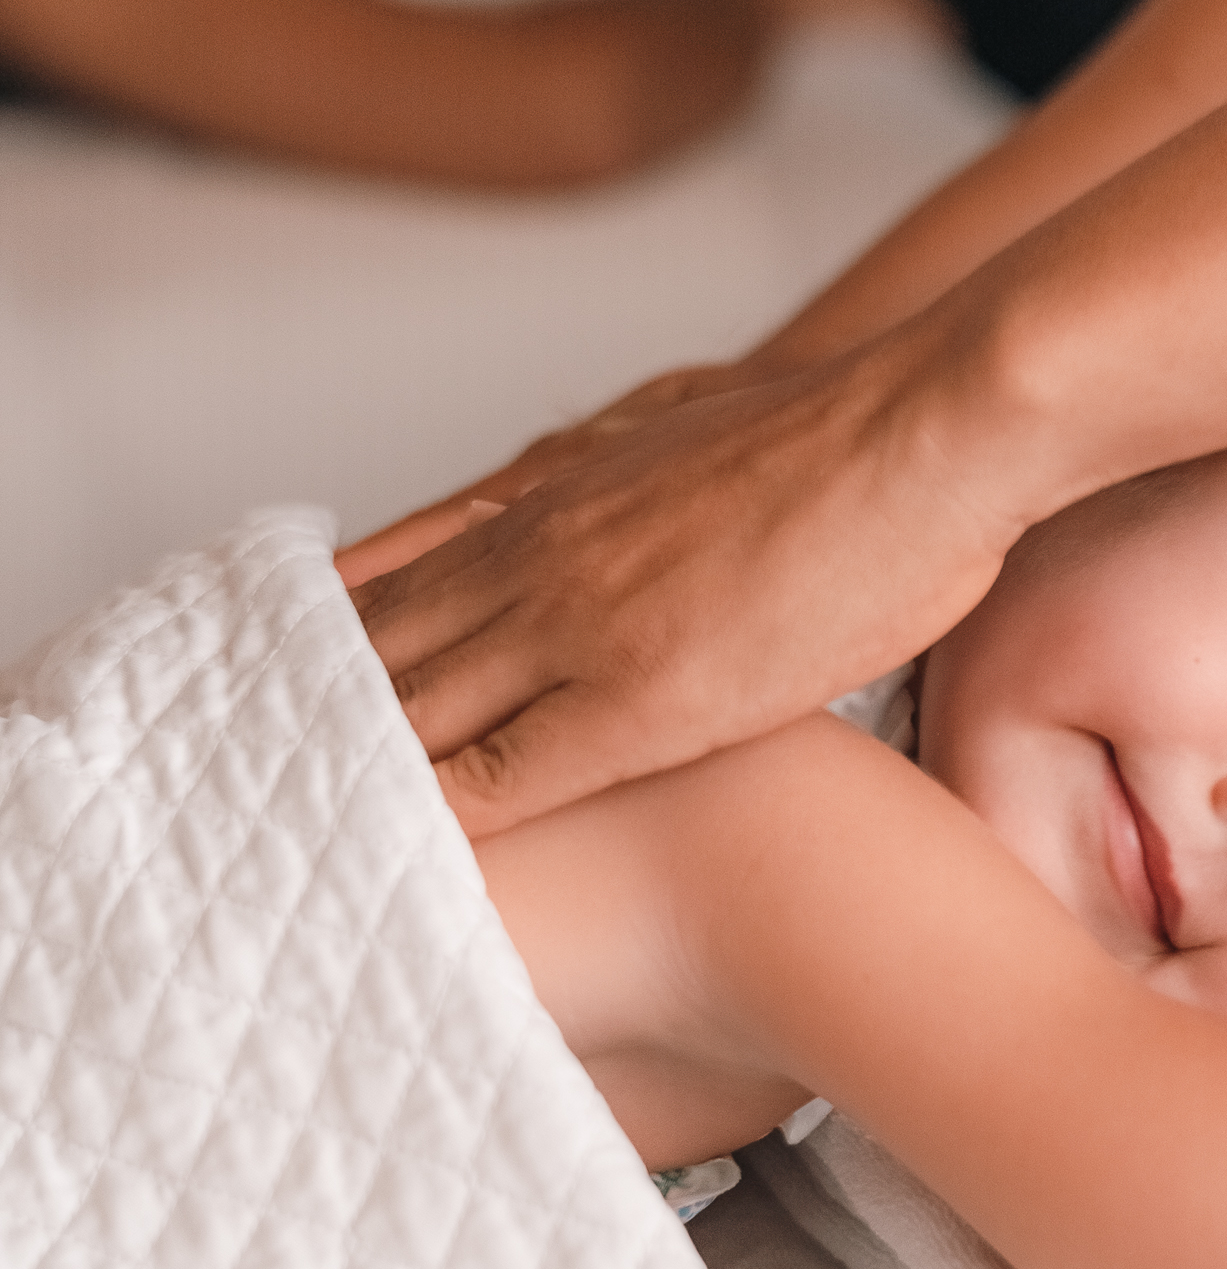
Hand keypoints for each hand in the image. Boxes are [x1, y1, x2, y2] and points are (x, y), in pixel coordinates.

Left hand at [346, 322, 1028, 832]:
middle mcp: (536, 554)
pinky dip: (434, 819)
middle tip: (256, 784)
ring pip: (413, 712)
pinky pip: (494, 779)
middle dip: (312, 718)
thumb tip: (556, 469)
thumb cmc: (841, 431)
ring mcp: (576, 628)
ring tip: (295, 840)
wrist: (929, 433)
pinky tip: (398, 858)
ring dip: (352, 776)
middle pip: (375, 647)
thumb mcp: (677, 411)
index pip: (388, 574)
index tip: (286, 690)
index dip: (330, 639)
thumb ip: (602, 452)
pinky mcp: (637, 703)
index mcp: (547, 494)